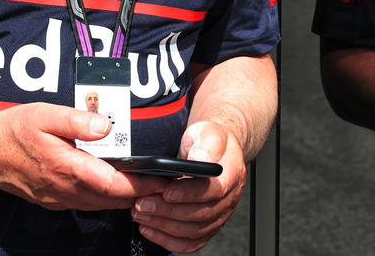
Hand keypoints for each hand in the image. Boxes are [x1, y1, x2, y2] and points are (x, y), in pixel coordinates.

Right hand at [0, 103, 164, 212]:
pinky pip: (86, 204)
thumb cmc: (12, 130)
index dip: (142, 186)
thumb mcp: (45, 115)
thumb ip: (78, 120)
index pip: (114, 185)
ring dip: (124, 198)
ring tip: (147, 187)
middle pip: (112, 199)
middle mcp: (64, 190)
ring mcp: (57, 198)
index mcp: (66, 168)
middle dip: (140, 194)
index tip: (163, 180)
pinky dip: (105, 199)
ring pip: (100, 205)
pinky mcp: (52, 200)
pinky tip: (115, 187)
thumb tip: (106, 126)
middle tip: (164, 184)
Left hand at [131, 120, 246, 252]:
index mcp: (232, 173)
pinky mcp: (208, 226)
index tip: (167, 191)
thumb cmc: (210, 140)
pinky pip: (191, 242)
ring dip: (165, 226)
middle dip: (169, 211)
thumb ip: (207, 144)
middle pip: (202, 214)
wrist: (214, 149)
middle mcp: (229, 197)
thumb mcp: (209, 131)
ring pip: (194, 230)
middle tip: (144, 203)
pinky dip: (169, 240)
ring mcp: (219, 214)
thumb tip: (200, 161)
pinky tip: (151, 230)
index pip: (215, 189)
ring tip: (142, 214)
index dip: (190, 193)